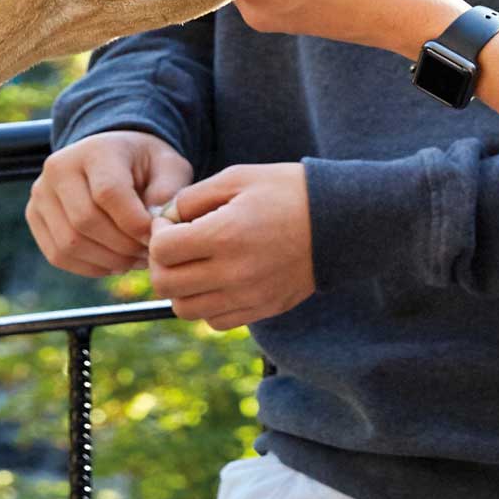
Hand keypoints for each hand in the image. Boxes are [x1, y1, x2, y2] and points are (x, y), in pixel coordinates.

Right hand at [29, 131, 193, 276]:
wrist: (113, 158)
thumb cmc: (146, 165)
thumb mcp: (169, 168)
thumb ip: (168, 194)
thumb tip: (154, 228)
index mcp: (94, 149)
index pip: (108, 193)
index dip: (135, 223)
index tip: (156, 237)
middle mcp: (59, 167)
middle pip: (85, 221)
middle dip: (122, 248)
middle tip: (147, 255)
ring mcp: (41, 192)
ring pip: (69, 243)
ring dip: (107, 261)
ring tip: (133, 260)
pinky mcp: (34, 216)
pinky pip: (58, 255)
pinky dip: (89, 267)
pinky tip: (114, 262)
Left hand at [145, 163, 313, 331]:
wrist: (340, 221)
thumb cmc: (288, 192)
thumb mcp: (238, 178)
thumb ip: (193, 197)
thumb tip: (166, 219)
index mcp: (224, 235)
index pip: (161, 250)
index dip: (158, 234)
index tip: (173, 223)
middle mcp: (233, 272)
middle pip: (166, 285)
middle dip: (162, 263)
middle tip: (178, 246)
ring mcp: (248, 296)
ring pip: (185, 309)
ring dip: (181, 288)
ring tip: (197, 265)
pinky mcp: (262, 309)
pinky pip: (215, 321)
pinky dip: (207, 305)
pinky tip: (218, 281)